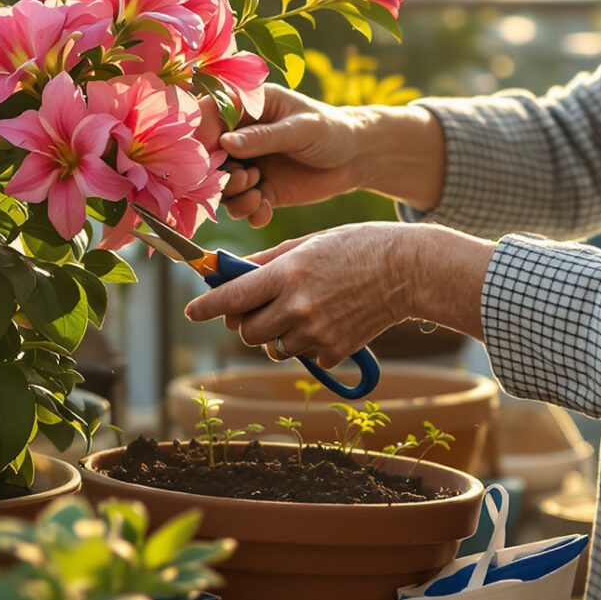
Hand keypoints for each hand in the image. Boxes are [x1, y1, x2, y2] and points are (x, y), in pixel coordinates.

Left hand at [184, 221, 476, 368]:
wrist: (408, 271)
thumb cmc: (357, 247)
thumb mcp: (308, 243)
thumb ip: (267, 260)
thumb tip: (230, 270)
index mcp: (287, 274)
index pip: (231, 298)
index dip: (206, 308)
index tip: (192, 312)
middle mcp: (297, 307)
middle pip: (247, 332)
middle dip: (246, 323)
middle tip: (260, 308)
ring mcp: (317, 333)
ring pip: (274, 348)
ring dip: (277, 335)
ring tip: (302, 311)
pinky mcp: (335, 351)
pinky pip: (305, 356)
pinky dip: (308, 344)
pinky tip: (327, 321)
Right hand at [217, 84, 369, 227]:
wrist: (356, 158)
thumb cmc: (331, 129)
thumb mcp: (300, 128)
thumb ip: (263, 136)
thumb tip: (224, 143)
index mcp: (247, 106)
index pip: (209, 115)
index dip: (202, 136)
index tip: (211, 157)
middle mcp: (240, 136)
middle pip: (207, 156)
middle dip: (218, 174)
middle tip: (244, 179)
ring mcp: (248, 164)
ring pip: (220, 185)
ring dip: (232, 196)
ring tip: (257, 194)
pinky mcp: (259, 189)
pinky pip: (241, 206)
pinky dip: (249, 212)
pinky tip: (265, 211)